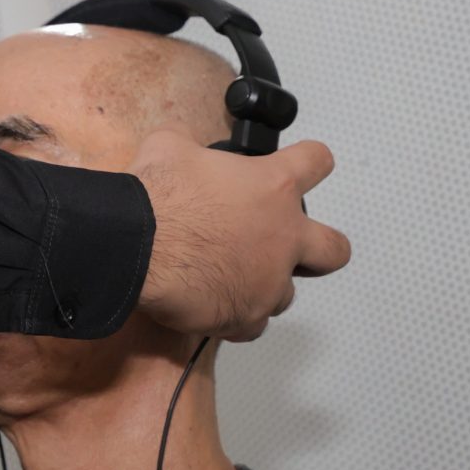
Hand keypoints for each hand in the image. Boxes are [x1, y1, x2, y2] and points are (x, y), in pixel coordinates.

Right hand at [130, 129, 351, 342]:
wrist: (135, 245)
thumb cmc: (158, 196)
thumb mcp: (169, 144)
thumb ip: (190, 144)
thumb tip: (183, 144)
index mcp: (274, 187)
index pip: (316, 162)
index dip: (310, 162)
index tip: (302, 166)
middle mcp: (284, 237)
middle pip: (334, 249)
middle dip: (321, 248)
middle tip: (292, 246)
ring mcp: (269, 281)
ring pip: (288, 293)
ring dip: (265, 285)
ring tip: (232, 278)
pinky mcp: (246, 316)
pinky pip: (253, 325)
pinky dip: (236, 317)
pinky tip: (214, 305)